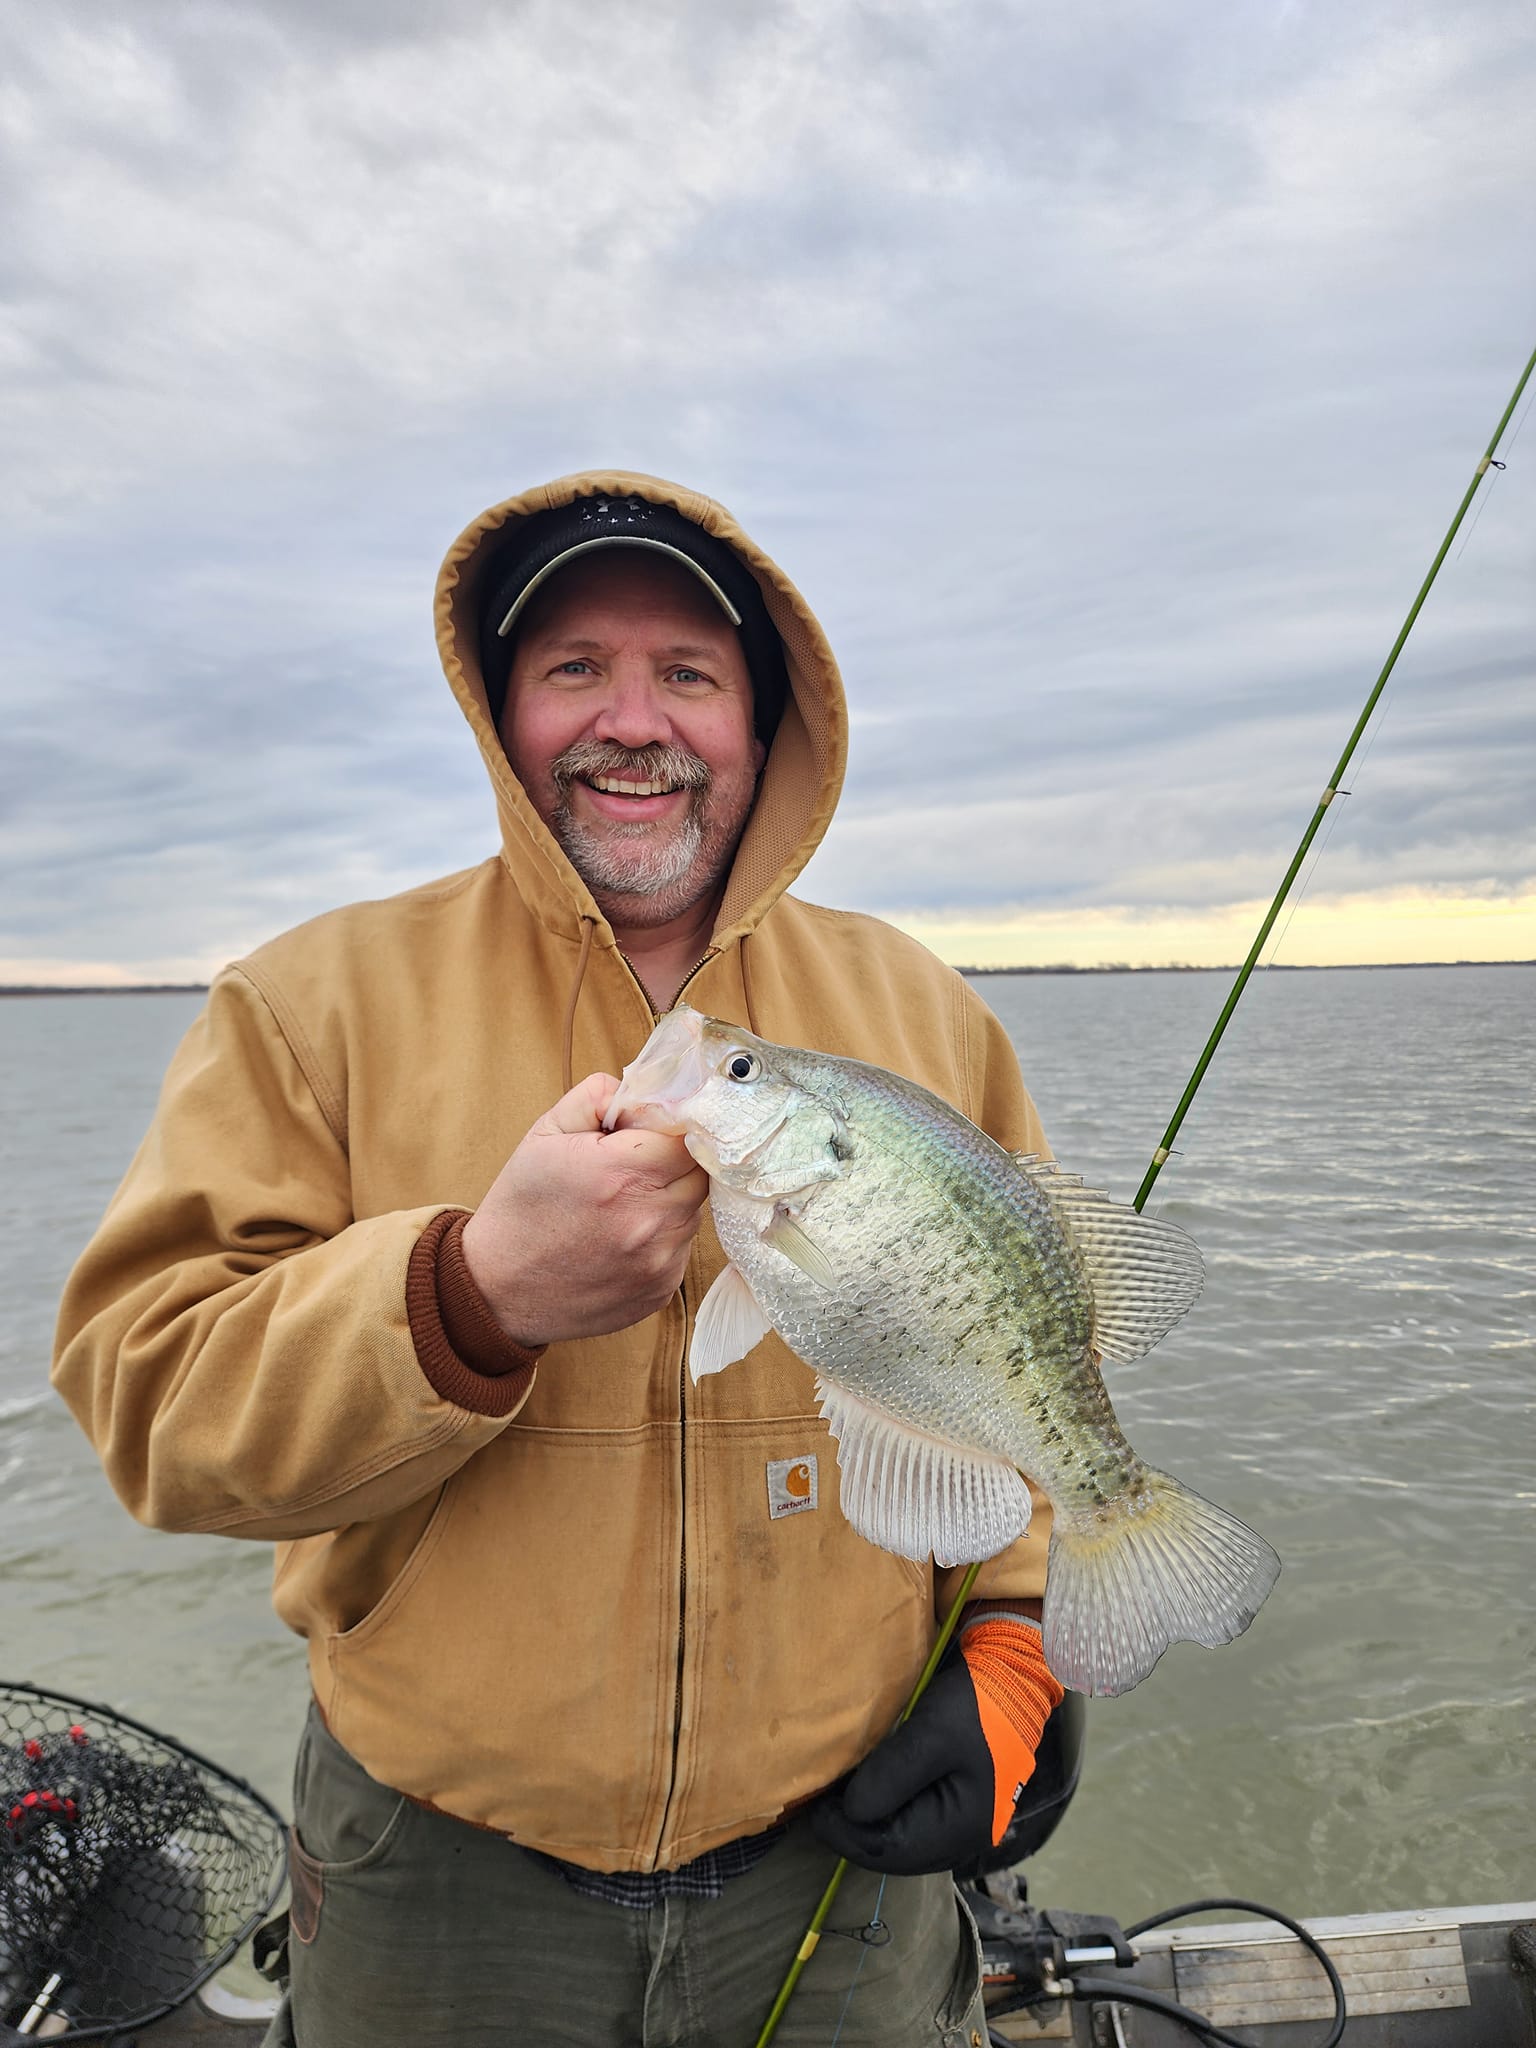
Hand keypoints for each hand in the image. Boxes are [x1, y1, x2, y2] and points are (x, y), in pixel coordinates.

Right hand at [461, 1072, 710, 1349]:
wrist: (497, 1290)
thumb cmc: (520, 1207)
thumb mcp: (545, 1134)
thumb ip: (599, 1097)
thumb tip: (645, 1091)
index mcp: (623, 1174)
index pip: (688, 1135)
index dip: (670, 1129)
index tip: (646, 1135)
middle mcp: (650, 1221)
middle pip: (699, 1172)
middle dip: (673, 1163)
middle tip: (633, 1169)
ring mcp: (659, 1262)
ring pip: (693, 1212)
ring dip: (668, 1201)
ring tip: (620, 1208)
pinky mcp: (661, 1291)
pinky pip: (680, 1250)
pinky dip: (660, 1240)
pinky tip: (620, 1241)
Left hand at [811, 1617, 1064, 1875]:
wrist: (1015, 1674)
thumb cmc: (975, 1702)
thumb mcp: (928, 1733)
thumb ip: (889, 1777)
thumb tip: (851, 1812)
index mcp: (964, 1826)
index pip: (890, 1851)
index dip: (845, 1835)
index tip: (813, 1811)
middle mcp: (969, 1835)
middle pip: (898, 1852)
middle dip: (855, 1834)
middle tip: (818, 1809)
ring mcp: (968, 1820)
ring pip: (907, 1840)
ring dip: (871, 1825)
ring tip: (837, 1803)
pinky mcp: (962, 1801)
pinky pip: (917, 1822)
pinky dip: (889, 1813)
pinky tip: (870, 1795)